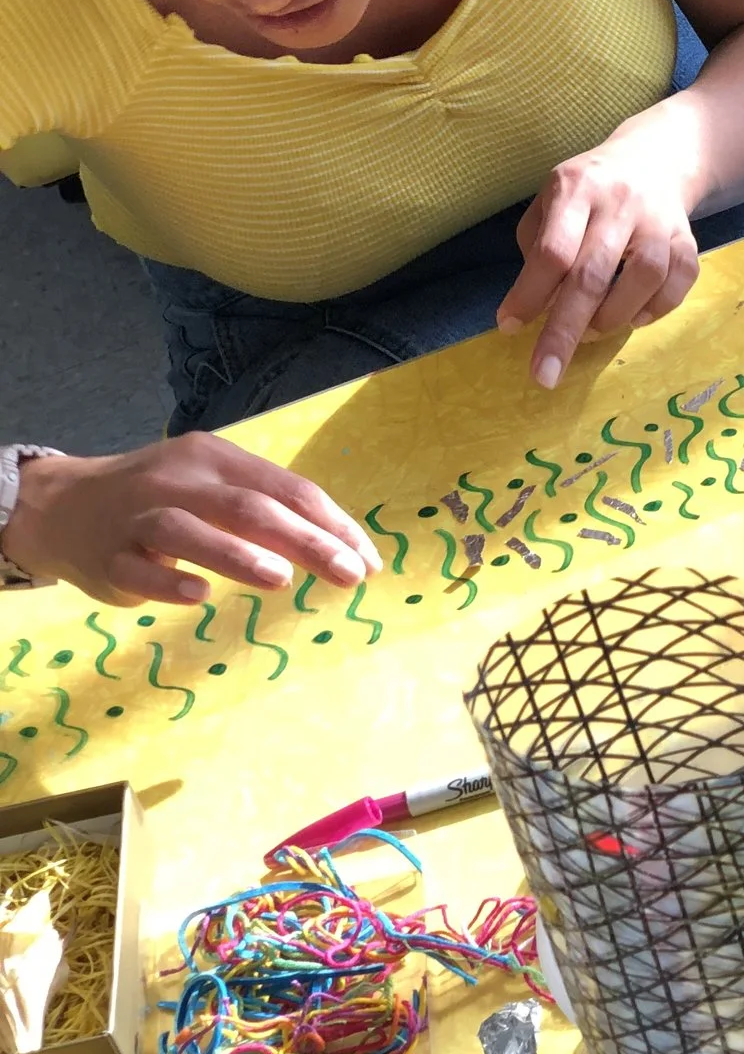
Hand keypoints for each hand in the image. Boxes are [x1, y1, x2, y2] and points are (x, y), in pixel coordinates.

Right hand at [3, 438, 380, 606]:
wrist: (65, 505)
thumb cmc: (165, 498)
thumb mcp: (215, 484)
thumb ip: (270, 508)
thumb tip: (346, 548)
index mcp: (216, 458)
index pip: (286, 488)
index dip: (332, 524)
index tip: (367, 560)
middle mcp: (177, 481)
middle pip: (247, 507)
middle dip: (305, 540)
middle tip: (349, 574)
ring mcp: (137, 518)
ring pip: (186, 530)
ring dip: (236, 554)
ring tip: (281, 578)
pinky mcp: (107, 557)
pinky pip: (137, 569)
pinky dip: (168, 581)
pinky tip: (199, 595)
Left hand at [497, 107, 703, 388]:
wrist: (655, 159)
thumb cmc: (589, 191)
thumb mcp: (550, 201)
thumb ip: (538, 248)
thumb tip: (535, 310)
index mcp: (576, 189)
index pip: (552, 250)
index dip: (530, 294)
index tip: (510, 328)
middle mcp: (620, 203)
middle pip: (592, 274)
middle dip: (564, 331)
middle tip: (544, 374)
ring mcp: (659, 221)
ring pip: (643, 277)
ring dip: (613, 318)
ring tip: (591, 332)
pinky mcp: (688, 238)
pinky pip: (680, 280)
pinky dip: (658, 308)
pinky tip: (634, 317)